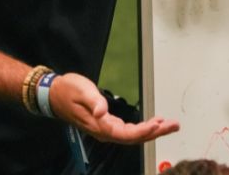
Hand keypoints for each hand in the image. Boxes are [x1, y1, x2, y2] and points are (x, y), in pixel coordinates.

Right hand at [49, 73, 179, 143]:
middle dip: (155, 133)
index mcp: (99, 125)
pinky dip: (142, 128)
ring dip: (152, 131)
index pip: (126, 134)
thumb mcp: (81, 91)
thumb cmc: (67, 90)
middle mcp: (104, 131)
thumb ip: (94, 101)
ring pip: (132, 136)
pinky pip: (128, 131)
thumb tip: (103, 111)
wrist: (54, 94)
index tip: (159, 126)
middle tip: (174, 125)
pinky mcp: (106, 124)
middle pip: (134, 138)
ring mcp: (105, 129)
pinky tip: (152, 123)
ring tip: (168, 125)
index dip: (143, 132)